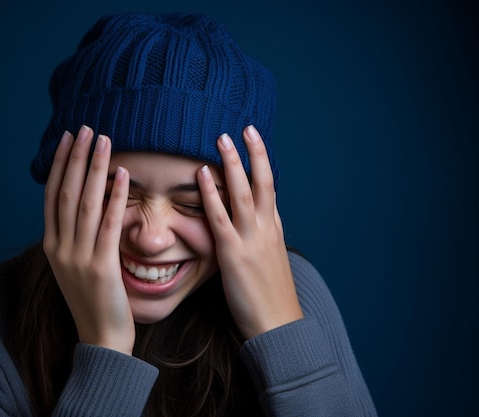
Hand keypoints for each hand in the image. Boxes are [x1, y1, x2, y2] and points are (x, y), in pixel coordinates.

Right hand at [43, 126, 134, 354]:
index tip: (68, 140)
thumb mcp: (73, 266)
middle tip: (85, 128)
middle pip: (67, 193)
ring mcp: (78, 257)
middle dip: (76, 158)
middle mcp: (60, 248)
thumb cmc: (92, 299)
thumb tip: (81, 205)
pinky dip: (116, 197)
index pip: (52, 196)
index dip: (60, 166)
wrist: (100, 338)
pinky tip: (123, 175)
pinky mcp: (101, 267)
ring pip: (85, 203)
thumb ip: (73, 237)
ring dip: (95, 169)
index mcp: (52, 246)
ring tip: (103, 140)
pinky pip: (110, 224)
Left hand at [197, 125, 303, 338]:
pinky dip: (210, 194)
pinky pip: (220, 218)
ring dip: (233, 163)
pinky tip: (201, 175)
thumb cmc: (270, 297)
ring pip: (244, 192)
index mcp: (275, 229)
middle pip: (263, 182)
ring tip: (222, 138)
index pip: (270, 189)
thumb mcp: (270, 261)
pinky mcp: (233, 254)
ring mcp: (251, 239)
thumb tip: (254, 225)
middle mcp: (267, 229)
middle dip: (254, 153)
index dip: (263, 164)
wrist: (277, 324)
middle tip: (244, 128)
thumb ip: (261, 239)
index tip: (254, 141)